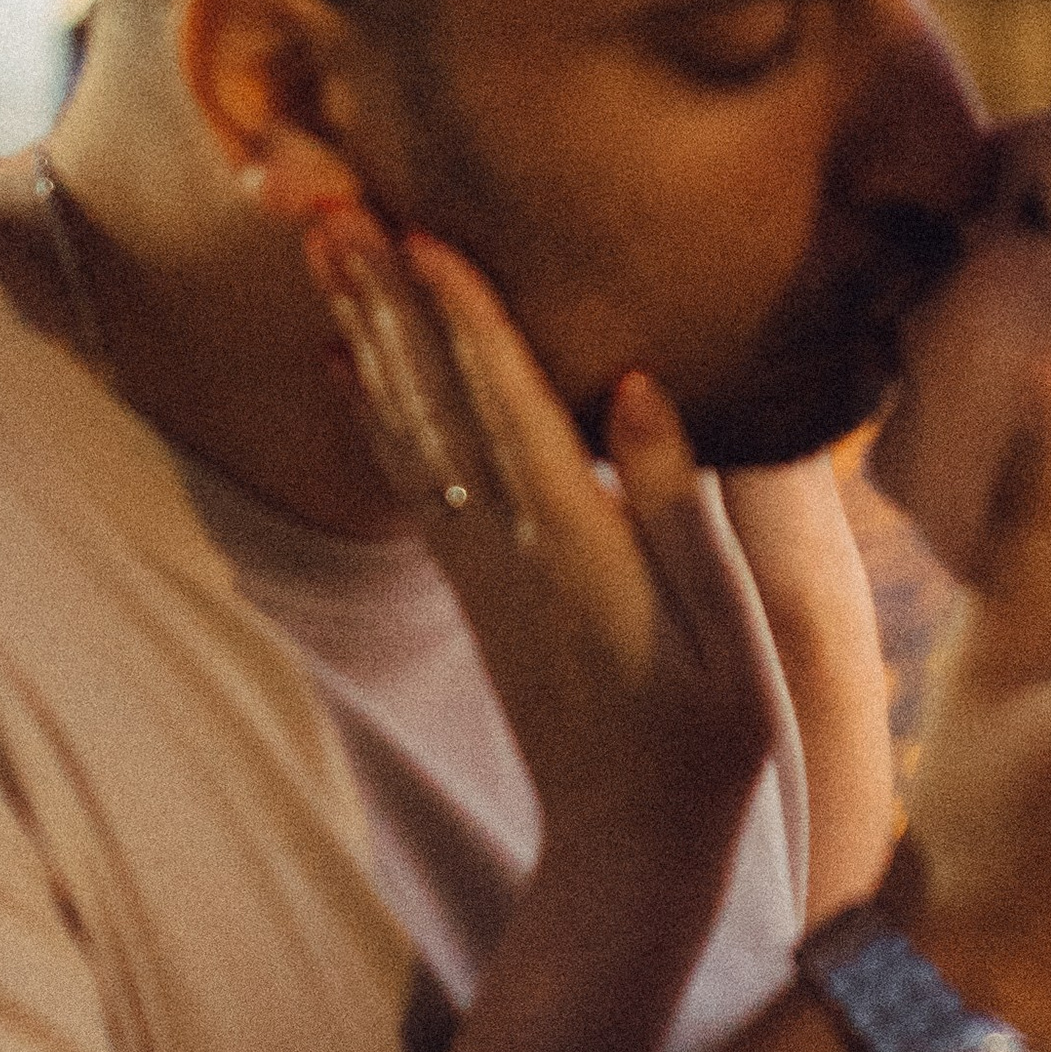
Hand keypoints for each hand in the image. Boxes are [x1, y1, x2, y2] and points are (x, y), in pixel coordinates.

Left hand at [302, 213, 772, 846]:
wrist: (630, 846)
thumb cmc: (707, 733)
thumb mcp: (726, 624)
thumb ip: (681, 502)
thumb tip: (640, 383)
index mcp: (575, 546)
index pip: (511, 406)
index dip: (467, 317)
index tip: (424, 232)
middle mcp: (505, 548)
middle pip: (430, 401)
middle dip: (382, 300)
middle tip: (330, 205)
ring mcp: (477, 568)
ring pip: (404, 428)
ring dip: (363, 335)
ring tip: (324, 250)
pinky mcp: (471, 586)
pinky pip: (406, 477)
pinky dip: (369, 410)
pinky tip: (341, 363)